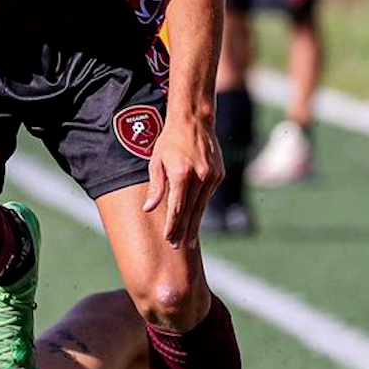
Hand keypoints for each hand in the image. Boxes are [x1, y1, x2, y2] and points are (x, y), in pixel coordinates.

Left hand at [141, 108, 222, 247]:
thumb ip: (155, 186)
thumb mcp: (156, 161)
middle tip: (178, 247)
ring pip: (202, 206)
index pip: (177, 208)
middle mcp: (200, 177)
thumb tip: (148, 208)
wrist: (194, 121)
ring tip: (188, 240)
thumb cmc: (170, 140)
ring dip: (194, 223)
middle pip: (191, 211)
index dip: (172, 226)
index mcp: (182, 174)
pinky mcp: (219, 175)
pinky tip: (195, 217)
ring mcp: (212, 176)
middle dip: (184, 231)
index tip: (168, 239)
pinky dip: (201, 206)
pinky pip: (207, 195)